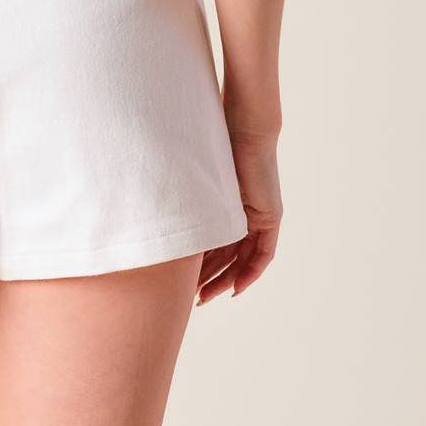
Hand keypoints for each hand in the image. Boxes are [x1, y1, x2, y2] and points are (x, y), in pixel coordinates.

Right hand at [196, 127, 282, 304]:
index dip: (202, 266)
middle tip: (193, 298)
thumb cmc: (217, 141)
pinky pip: (263, 254)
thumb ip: (186, 197)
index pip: (215, 245)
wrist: (245, 127)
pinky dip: (251, 272)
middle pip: (229, 258)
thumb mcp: (197, 178)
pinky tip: (236, 288)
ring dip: (227, 281)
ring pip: (244, 260)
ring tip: (205, 297)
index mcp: (226, 206)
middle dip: (211, 279)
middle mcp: (245, 214)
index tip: (186, 282)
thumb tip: (154, 204)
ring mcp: (259, 217)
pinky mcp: (270, 217)